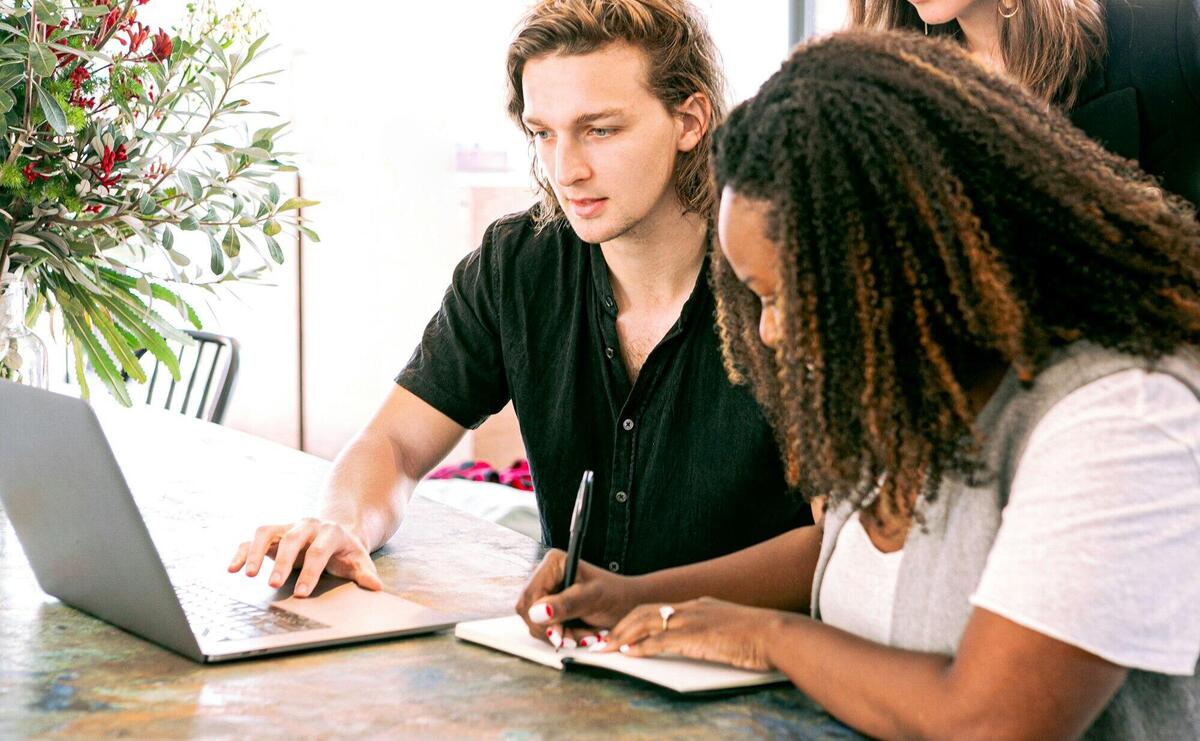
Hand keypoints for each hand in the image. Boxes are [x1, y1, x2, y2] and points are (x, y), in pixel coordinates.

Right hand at [227, 518, 383, 596]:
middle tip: (273, 585)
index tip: (301, 593)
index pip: (319, 551)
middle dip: (283, 562)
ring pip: (268, 532)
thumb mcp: (359, 560)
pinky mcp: (273, 533)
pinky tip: (232, 568)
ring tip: (248, 575)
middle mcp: (307, 525)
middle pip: (292, 540)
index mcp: (331, 532)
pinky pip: (253, 539)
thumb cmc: (346, 551)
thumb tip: (376, 587)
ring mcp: (288, 527)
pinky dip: (243, 552)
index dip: (310, 572)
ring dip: (257, 553)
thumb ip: (365, 574)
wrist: (335, 532)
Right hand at [516, 549, 644, 648]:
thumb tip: (537, 612)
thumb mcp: (593, 598)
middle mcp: (545, 576)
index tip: (558, 633)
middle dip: (552, 630)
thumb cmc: (616, 595)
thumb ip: (566, 604)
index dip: (539, 618)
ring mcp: (546, 593)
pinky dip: (563, 637)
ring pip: (535, 624)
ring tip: (585, 635)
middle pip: (528, 612)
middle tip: (576, 638)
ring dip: (560, 636)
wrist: (629, 605)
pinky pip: (545, 629)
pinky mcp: (550, 608)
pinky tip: (580, 635)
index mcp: (553, 563)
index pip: (529, 595)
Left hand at [602, 597, 778, 671]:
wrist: (776, 633)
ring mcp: (693, 620)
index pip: (658, 608)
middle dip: (621, 626)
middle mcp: (692, 608)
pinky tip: (629, 654)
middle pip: (645, 611)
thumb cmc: (761, 636)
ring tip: (607, 648)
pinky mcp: (696, 636)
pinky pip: (660, 640)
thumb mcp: (730, 629)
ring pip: (646, 622)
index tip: (622, 631)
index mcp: (700, 606)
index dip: (636, 620)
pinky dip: (641, 647)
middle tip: (604, 640)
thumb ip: (712, 632)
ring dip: (623, 636)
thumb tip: (703, 643)